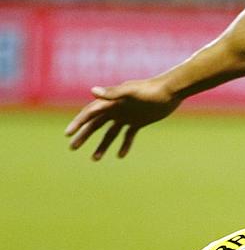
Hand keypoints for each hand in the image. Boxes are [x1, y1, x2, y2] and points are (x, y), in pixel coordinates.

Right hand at [65, 78, 181, 159]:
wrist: (172, 91)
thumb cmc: (152, 90)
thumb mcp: (132, 92)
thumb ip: (113, 93)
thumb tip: (91, 91)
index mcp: (112, 101)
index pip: (89, 113)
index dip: (78, 123)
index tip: (68, 134)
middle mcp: (116, 109)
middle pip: (96, 124)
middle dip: (84, 135)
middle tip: (72, 148)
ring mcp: (127, 116)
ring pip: (110, 133)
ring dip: (102, 145)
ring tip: (95, 159)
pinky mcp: (138, 121)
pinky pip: (127, 135)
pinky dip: (124, 145)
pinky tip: (120, 156)